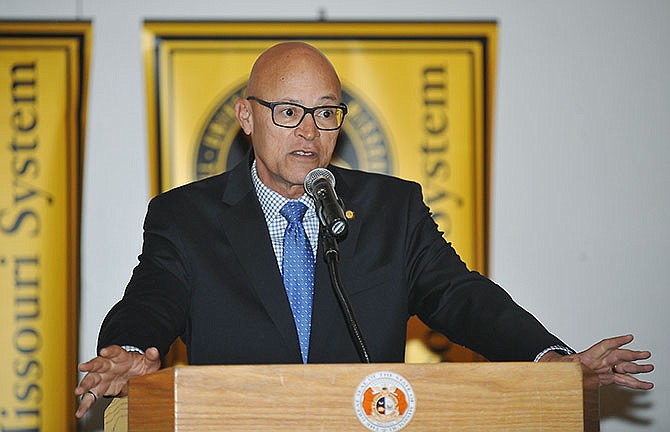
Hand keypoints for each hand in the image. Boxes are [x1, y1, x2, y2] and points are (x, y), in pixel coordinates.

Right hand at [74, 345, 160, 417]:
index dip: (109, 350)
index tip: (104, 351)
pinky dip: (85, 404)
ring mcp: (102, 377)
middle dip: (90, 365)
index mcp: (120, 357)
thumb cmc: (140, 366)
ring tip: (78, 391)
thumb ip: (151, 357)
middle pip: (98, 363)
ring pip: (91, 379)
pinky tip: (80, 411)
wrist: (135, 375)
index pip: (114, 351)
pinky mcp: (99, 389)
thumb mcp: (149, 362)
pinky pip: (90, 397)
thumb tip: (154, 351)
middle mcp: (108, 365)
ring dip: (84, 385)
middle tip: (83, 367)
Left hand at [539, 334, 653, 389]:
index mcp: (590, 355)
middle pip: (618, 356)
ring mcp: (606, 368)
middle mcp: (601, 360)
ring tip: (649, 367)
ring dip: (637, 368)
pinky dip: (635, 382)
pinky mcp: (608, 377)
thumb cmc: (564, 367)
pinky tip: (645, 384)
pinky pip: (624, 380)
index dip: (617, 341)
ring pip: (624, 367)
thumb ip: (568, 364)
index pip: (605, 345)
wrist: (563, 372)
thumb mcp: (563, 365)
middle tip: (644, 354)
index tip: (629, 337)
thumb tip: (567, 363)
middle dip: (632, 355)